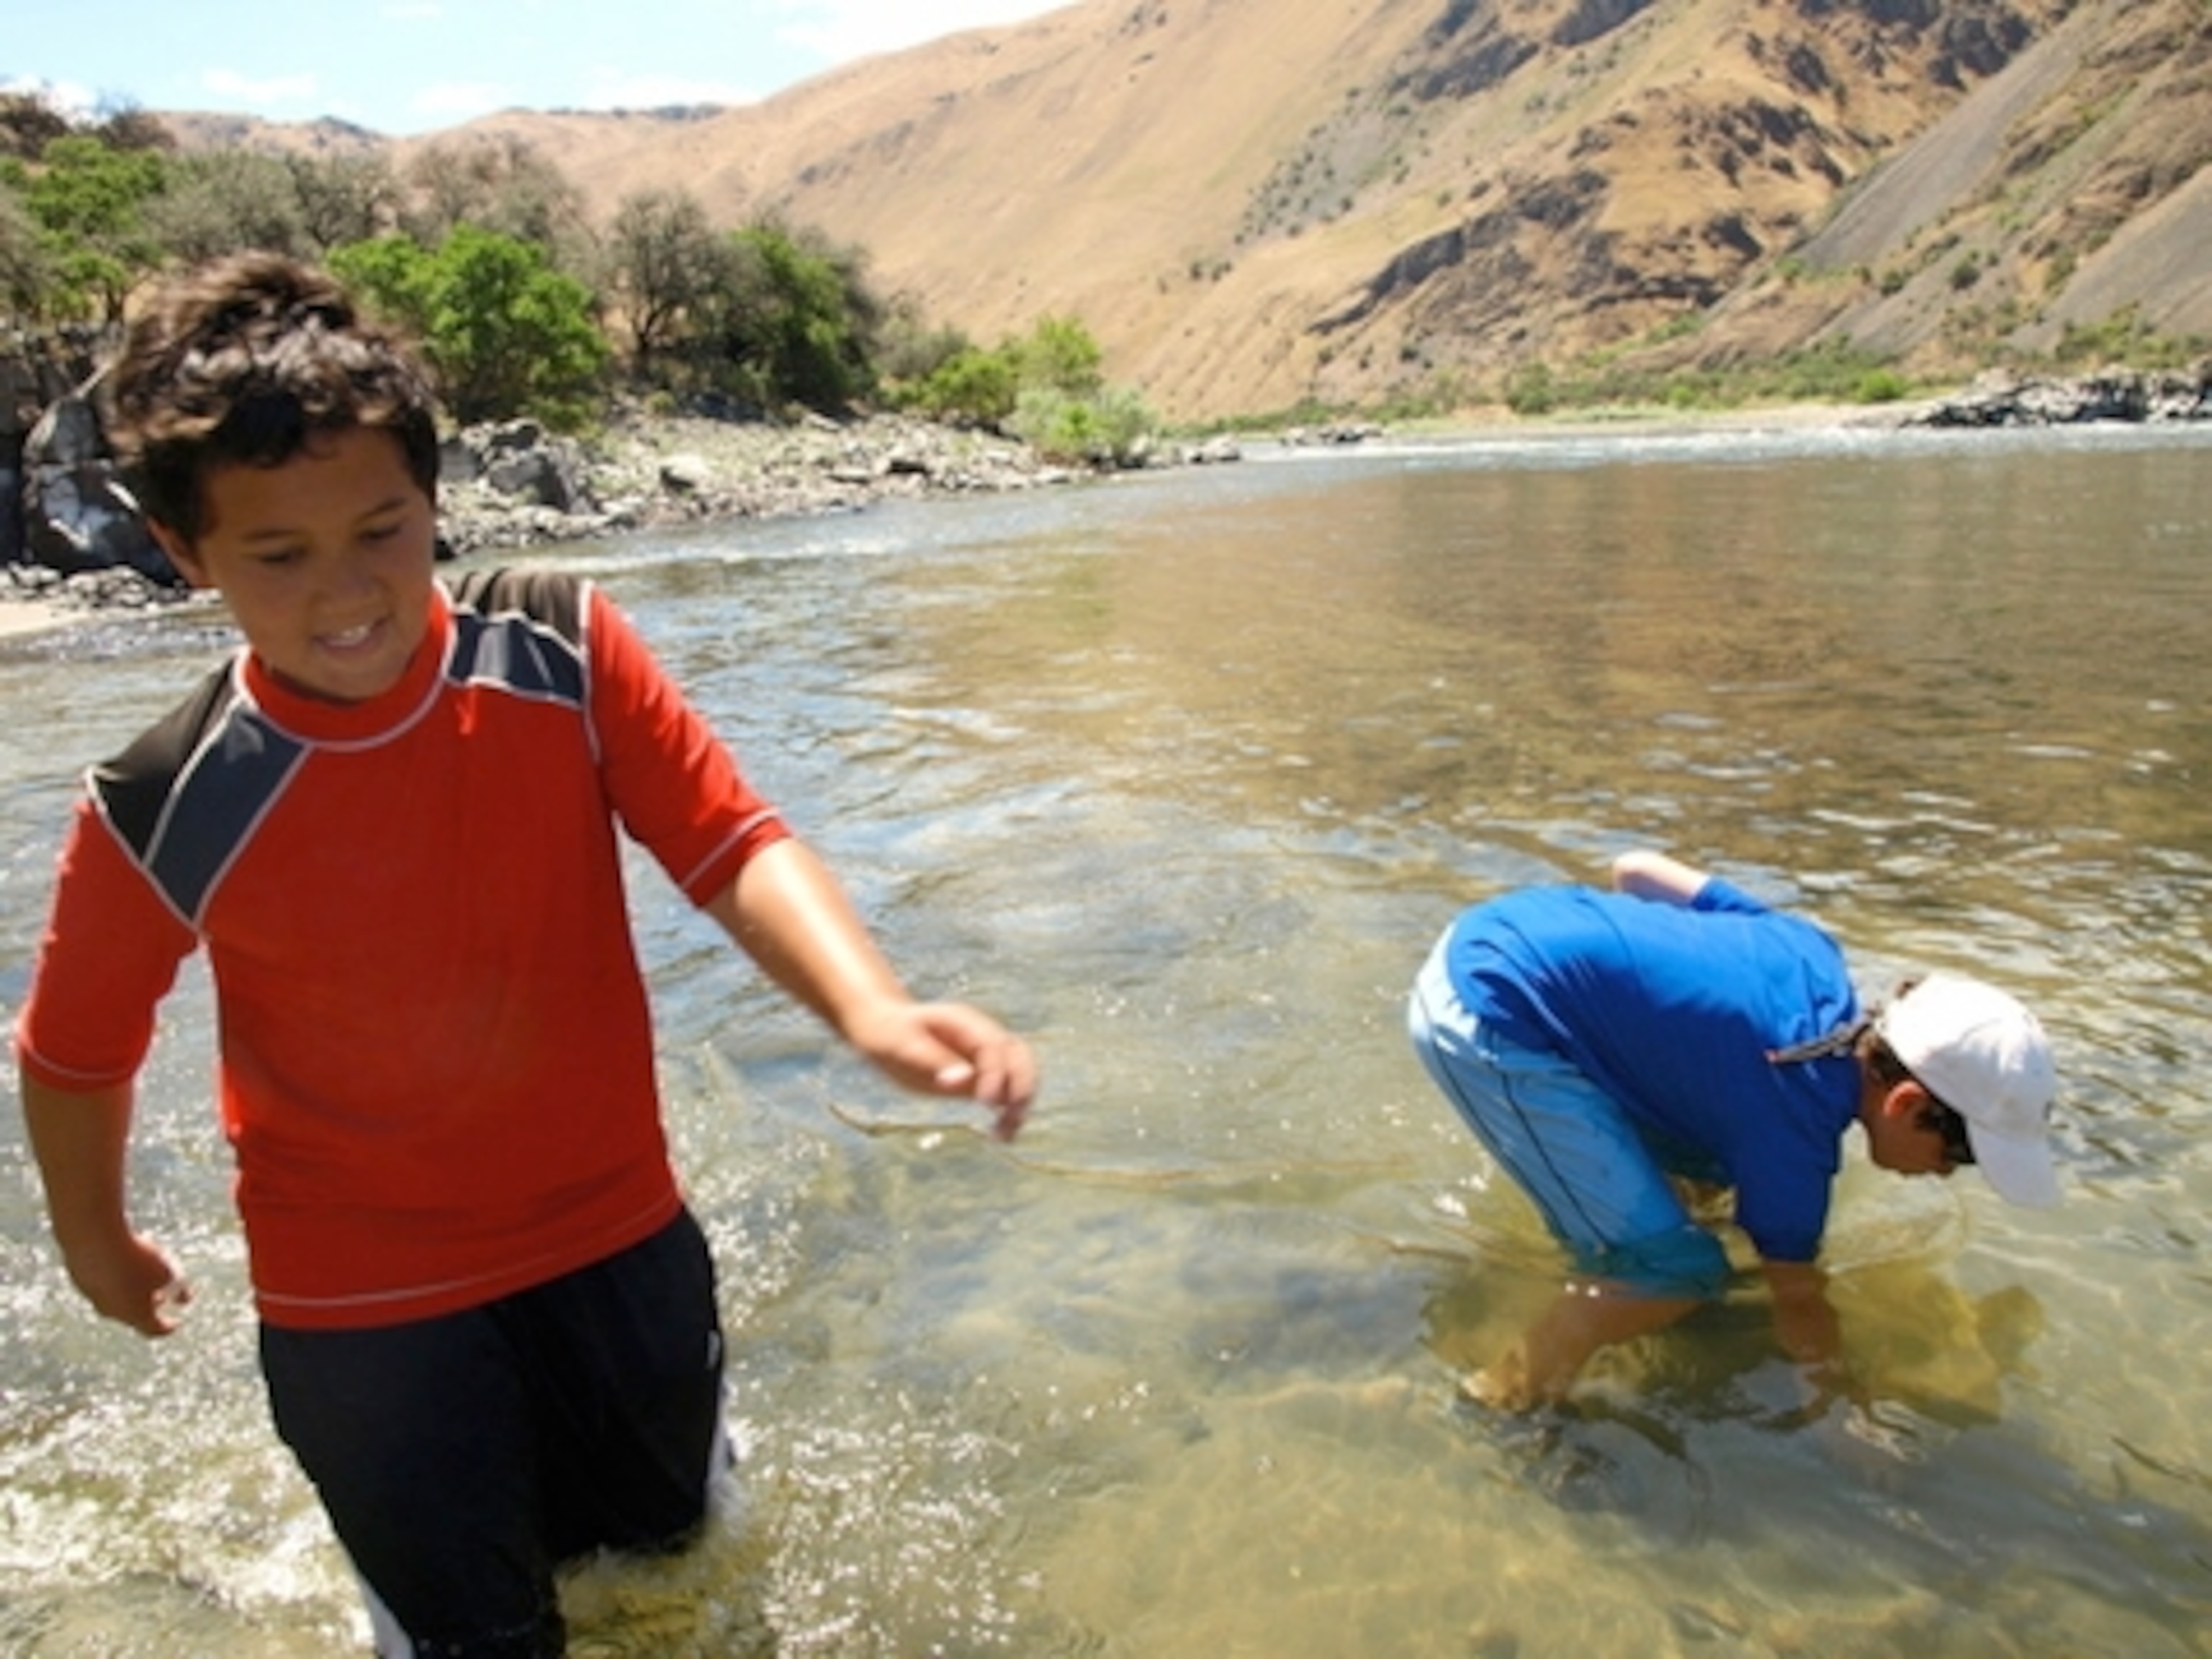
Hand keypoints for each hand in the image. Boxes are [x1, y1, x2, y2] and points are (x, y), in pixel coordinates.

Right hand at [59, 1227, 189, 1337]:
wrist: (93, 1239)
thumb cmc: (136, 1257)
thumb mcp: (169, 1272)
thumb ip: (180, 1289)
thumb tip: (186, 1299)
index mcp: (135, 1315)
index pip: (154, 1330)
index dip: (167, 1327)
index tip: (174, 1324)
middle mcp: (111, 1311)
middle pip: (132, 1315)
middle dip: (148, 1307)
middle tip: (160, 1299)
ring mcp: (92, 1296)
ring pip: (114, 1299)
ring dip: (130, 1291)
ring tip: (142, 1277)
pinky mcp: (79, 1279)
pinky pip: (101, 1282)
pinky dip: (113, 1276)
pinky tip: (121, 1261)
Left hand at [845, 997, 1037, 1140]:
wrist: (883, 1029)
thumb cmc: (889, 1035)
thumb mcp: (902, 1046)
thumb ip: (933, 1061)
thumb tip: (963, 1079)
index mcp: (964, 1023)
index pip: (994, 1046)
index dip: (994, 1073)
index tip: (983, 1102)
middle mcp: (981, 1036)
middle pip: (1019, 1055)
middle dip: (1021, 1086)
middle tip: (1009, 1118)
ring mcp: (984, 1055)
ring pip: (1020, 1073)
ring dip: (1020, 1102)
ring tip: (1006, 1134)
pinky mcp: (980, 1076)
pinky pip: (1006, 1091)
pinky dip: (1010, 1111)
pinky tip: (1002, 1136)